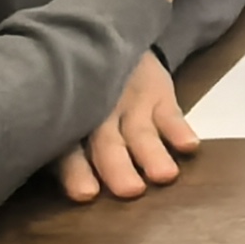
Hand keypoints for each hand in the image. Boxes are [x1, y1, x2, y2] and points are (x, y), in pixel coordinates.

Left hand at [51, 52, 196, 204]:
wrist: (108, 49)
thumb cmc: (80, 101)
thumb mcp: (62, 119)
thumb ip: (61, 152)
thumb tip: (55, 194)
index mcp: (69, 126)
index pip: (69, 152)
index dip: (76, 172)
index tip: (87, 193)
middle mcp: (99, 116)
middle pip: (107, 144)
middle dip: (117, 166)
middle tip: (130, 190)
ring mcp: (131, 105)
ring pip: (140, 132)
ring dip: (151, 154)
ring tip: (165, 175)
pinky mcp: (158, 95)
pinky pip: (170, 114)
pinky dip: (179, 130)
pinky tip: (189, 146)